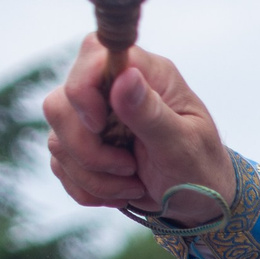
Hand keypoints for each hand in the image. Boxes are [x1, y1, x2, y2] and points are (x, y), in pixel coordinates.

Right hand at [42, 35, 235, 215]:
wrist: (198, 204)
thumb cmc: (201, 169)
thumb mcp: (184, 145)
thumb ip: (151, 113)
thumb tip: (125, 77)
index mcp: (148, 75)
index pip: (93, 54)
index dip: (83, 89)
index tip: (100, 125)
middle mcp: (115, 90)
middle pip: (60, 103)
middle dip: (88, 149)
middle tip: (129, 168)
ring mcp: (94, 118)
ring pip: (58, 140)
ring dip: (93, 175)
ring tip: (134, 184)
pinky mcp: (82, 147)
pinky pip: (60, 165)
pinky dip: (88, 188)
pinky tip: (122, 192)